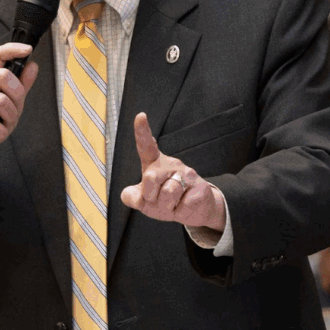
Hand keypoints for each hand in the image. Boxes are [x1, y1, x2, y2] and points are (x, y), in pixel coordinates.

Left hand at [120, 112, 225, 230]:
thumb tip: (128, 196)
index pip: (146, 146)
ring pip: (168, 193)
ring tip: (173, 205)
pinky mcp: (201, 188)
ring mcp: (188, 174)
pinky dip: (180, 213)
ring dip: (167, 207)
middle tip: (158, 201)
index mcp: (155, 165)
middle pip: (150, 178)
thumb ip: (133, 197)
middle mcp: (171, 165)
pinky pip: (182, 206)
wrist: (196, 210)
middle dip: (150, 197)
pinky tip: (185, 207)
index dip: (142, 132)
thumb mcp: (145, 201)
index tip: (140, 116)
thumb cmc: (167, 201)